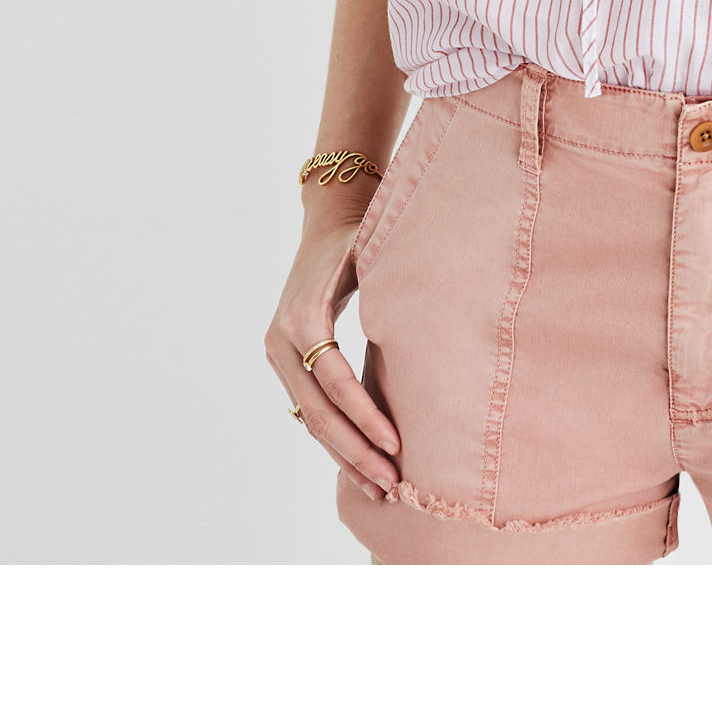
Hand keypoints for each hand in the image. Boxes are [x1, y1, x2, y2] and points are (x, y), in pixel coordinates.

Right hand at [264, 211, 400, 501]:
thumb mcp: (373, 255)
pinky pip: (309, 410)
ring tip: (380, 489)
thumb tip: (433, 331)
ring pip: (310, 419)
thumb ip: (390, 290)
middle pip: (318, 410)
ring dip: (345, 456)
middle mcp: (281, 340)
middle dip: (356, 451)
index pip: (335, 379)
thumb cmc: (362, 237)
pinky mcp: (285, 363)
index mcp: (303, 315)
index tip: (397, 444)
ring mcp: (278, 354)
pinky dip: (335, 440)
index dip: (364, 414)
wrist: (327, 222)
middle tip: (392, 483)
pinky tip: (360, 466)